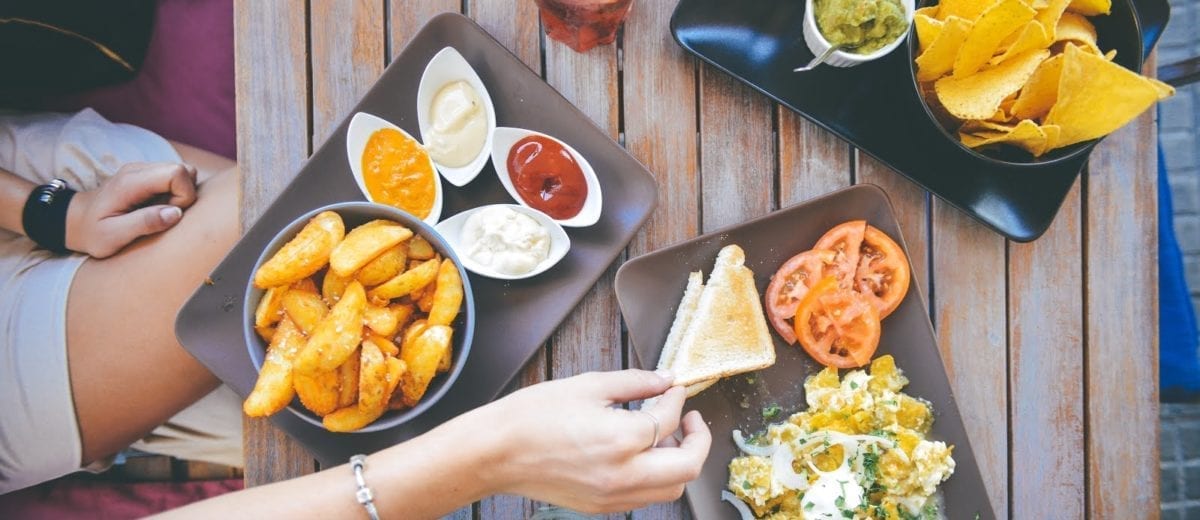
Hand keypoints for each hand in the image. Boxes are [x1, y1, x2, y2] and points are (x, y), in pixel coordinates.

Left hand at [65, 162, 197, 257]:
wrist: (75, 220)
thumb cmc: (93, 232)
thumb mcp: (113, 236)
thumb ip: (144, 223)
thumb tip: (176, 213)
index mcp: (131, 182)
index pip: (176, 173)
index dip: (183, 196)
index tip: (169, 215)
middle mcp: (139, 169)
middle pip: (185, 170)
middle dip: (185, 196)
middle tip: (163, 215)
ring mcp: (143, 169)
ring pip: (184, 173)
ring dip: (181, 195)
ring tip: (159, 212)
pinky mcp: (147, 174)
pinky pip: (175, 178)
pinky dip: (174, 194)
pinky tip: (156, 207)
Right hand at [483, 369, 710, 512]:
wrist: (496, 452)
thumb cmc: (533, 416)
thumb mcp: (588, 386)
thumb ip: (635, 383)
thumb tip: (665, 380)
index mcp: (621, 439)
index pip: (668, 420)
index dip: (676, 399)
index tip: (674, 388)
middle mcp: (623, 475)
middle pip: (687, 466)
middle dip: (698, 439)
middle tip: (690, 419)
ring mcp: (613, 496)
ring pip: (671, 488)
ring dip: (679, 462)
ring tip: (666, 437)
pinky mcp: (601, 507)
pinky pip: (645, 497)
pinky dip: (655, 477)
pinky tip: (642, 454)